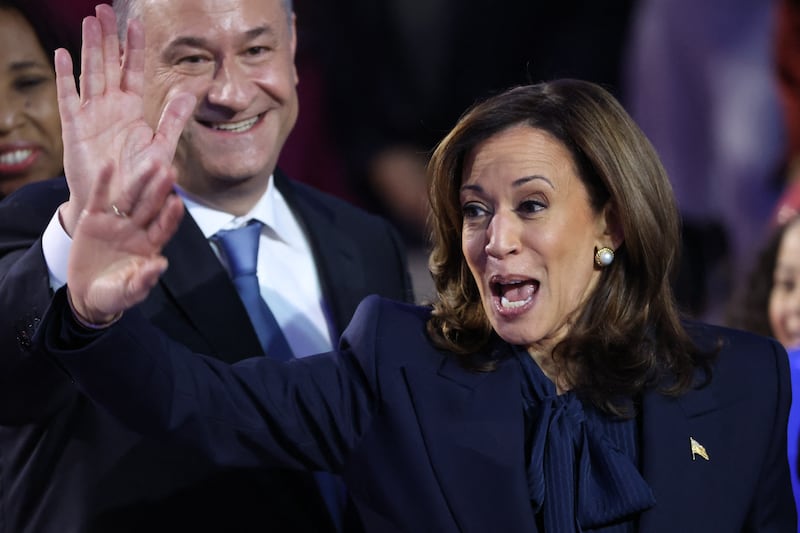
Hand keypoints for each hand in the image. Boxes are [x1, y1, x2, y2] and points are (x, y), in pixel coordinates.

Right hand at [55, 4, 193, 234]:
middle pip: (108, 63)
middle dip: (107, 37)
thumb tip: (189, 92)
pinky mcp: (75, 127)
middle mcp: (110, 107)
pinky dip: (65, 75)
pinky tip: (63, 53)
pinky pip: (69, 96)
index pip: (132, 70)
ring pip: (90, 73)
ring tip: (89, 21)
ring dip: (89, 47)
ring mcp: (91, 114)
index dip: (133, 46)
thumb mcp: (161, 147)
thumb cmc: (140, 178)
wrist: (120, 202)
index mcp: (131, 109)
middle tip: (104, 9)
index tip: (136, 21)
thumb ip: (173, 119)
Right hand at [67, 156, 183, 324]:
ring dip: (140, 181)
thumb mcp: (129, 292)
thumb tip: (161, 264)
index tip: (178, 203)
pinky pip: (99, 198)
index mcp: (148, 246)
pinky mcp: (93, 220)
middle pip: (150, 207)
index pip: (163, 228)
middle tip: (171, 172)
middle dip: (160, 190)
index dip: (170, 216)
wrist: (87, 294)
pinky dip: (103, 182)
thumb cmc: (114, 294)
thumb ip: (143, 280)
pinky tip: (108, 165)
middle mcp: (135, 230)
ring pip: (129, 198)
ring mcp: (115, 223)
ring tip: (151, 163)